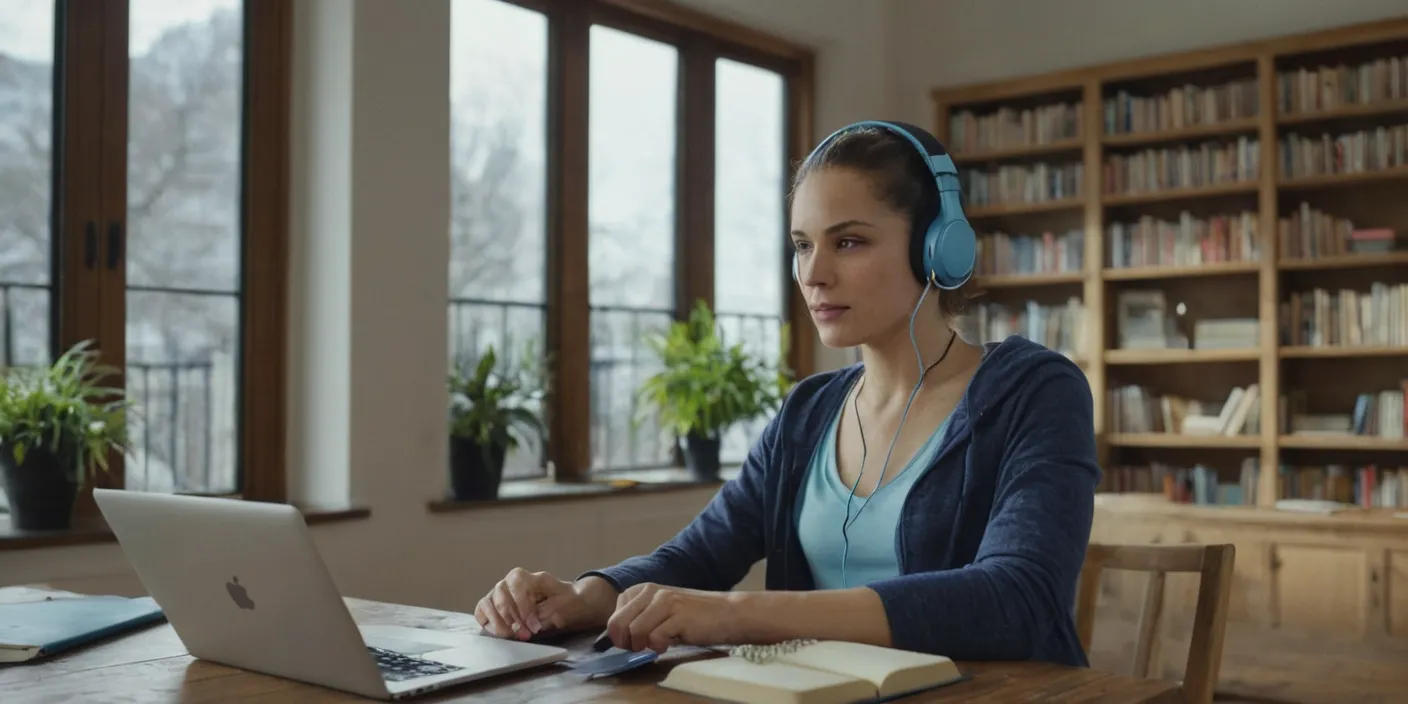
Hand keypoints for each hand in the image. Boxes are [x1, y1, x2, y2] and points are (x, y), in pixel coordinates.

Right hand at [474, 570, 614, 640]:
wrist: (564, 605)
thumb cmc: (564, 602)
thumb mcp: (564, 603)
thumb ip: (549, 610)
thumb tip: (533, 622)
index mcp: (527, 577)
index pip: (518, 587)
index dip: (524, 609)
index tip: (535, 627)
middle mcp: (508, 582)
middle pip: (501, 596)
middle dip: (513, 619)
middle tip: (525, 635)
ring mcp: (498, 594)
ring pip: (488, 604)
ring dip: (499, 623)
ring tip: (513, 636)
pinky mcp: (492, 607)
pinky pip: (481, 612)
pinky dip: (488, 623)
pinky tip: (502, 633)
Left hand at [606, 583, 747, 653]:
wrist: (727, 613)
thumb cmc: (693, 617)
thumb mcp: (661, 611)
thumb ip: (640, 617)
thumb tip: (617, 637)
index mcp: (644, 589)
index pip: (614, 614)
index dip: (619, 633)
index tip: (633, 641)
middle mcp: (652, 591)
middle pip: (619, 623)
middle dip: (625, 642)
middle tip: (640, 648)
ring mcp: (665, 602)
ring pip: (634, 631)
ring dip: (642, 645)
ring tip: (657, 645)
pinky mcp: (678, 616)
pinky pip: (654, 638)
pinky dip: (659, 647)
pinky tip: (670, 644)